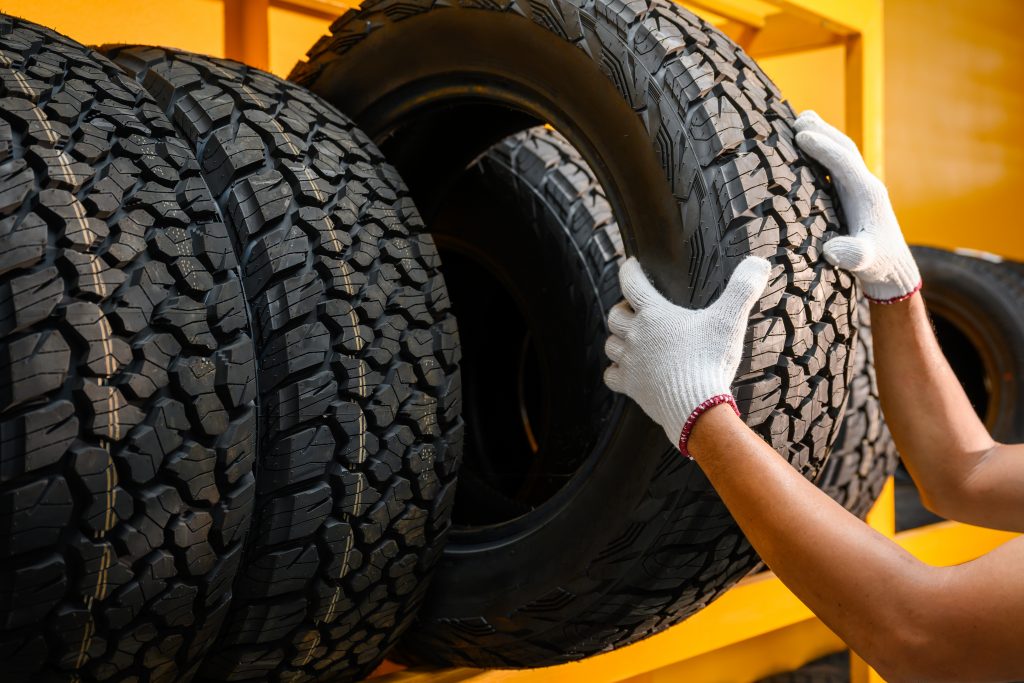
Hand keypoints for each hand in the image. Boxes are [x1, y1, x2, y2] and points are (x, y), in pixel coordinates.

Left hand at [604, 256, 770, 456]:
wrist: (697, 406)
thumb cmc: (711, 360)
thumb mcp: (730, 320)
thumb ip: (743, 289)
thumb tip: (759, 262)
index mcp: (655, 314)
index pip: (632, 284)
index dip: (629, 272)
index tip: (630, 266)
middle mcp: (637, 336)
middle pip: (615, 316)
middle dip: (622, 309)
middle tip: (634, 309)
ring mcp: (631, 363)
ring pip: (610, 344)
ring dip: (617, 339)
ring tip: (631, 338)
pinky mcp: (631, 387)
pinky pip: (611, 376)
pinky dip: (615, 371)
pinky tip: (626, 371)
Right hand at [795, 110, 920, 303]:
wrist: (894, 272)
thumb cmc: (878, 266)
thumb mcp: (865, 262)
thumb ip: (853, 254)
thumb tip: (832, 249)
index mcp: (867, 195)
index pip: (843, 162)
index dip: (822, 148)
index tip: (800, 135)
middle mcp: (866, 187)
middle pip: (845, 150)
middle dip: (823, 132)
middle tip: (799, 117)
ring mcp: (861, 191)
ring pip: (842, 155)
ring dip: (824, 137)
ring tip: (802, 121)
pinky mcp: (854, 198)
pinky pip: (838, 167)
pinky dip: (823, 154)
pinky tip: (809, 153)